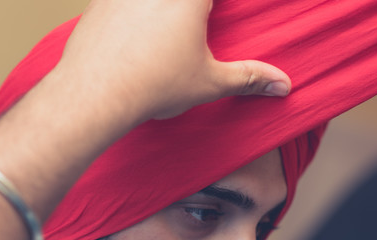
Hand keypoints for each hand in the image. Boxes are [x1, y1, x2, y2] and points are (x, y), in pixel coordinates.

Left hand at [56, 0, 290, 121]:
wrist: (95, 93)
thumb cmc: (152, 85)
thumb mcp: (208, 83)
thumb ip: (248, 77)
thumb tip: (282, 84)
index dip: (219, 6)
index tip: (214, 14)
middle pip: (188, 1)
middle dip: (196, 10)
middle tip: (201, 20)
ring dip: (159, 10)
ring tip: (166, 34)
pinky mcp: (99, 1)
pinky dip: (131, 9)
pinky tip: (135, 31)